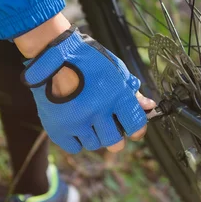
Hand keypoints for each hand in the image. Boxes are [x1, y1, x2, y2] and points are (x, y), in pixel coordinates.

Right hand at [16, 15, 154, 152]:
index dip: (137, 130)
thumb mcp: (115, 70)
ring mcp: (76, 121)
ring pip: (94, 144)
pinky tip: (77, 126)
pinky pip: (74, 147)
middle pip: (115, 142)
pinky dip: (77, 139)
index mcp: (116, 96)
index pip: (135, 125)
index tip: (135, 130)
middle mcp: (97, 111)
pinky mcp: (57, 128)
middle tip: (110, 127)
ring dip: (95, 136)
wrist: (52, 54)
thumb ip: (132, 91)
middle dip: (116, 137)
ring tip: (90, 120)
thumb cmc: (88, 60)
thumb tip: (149, 106)